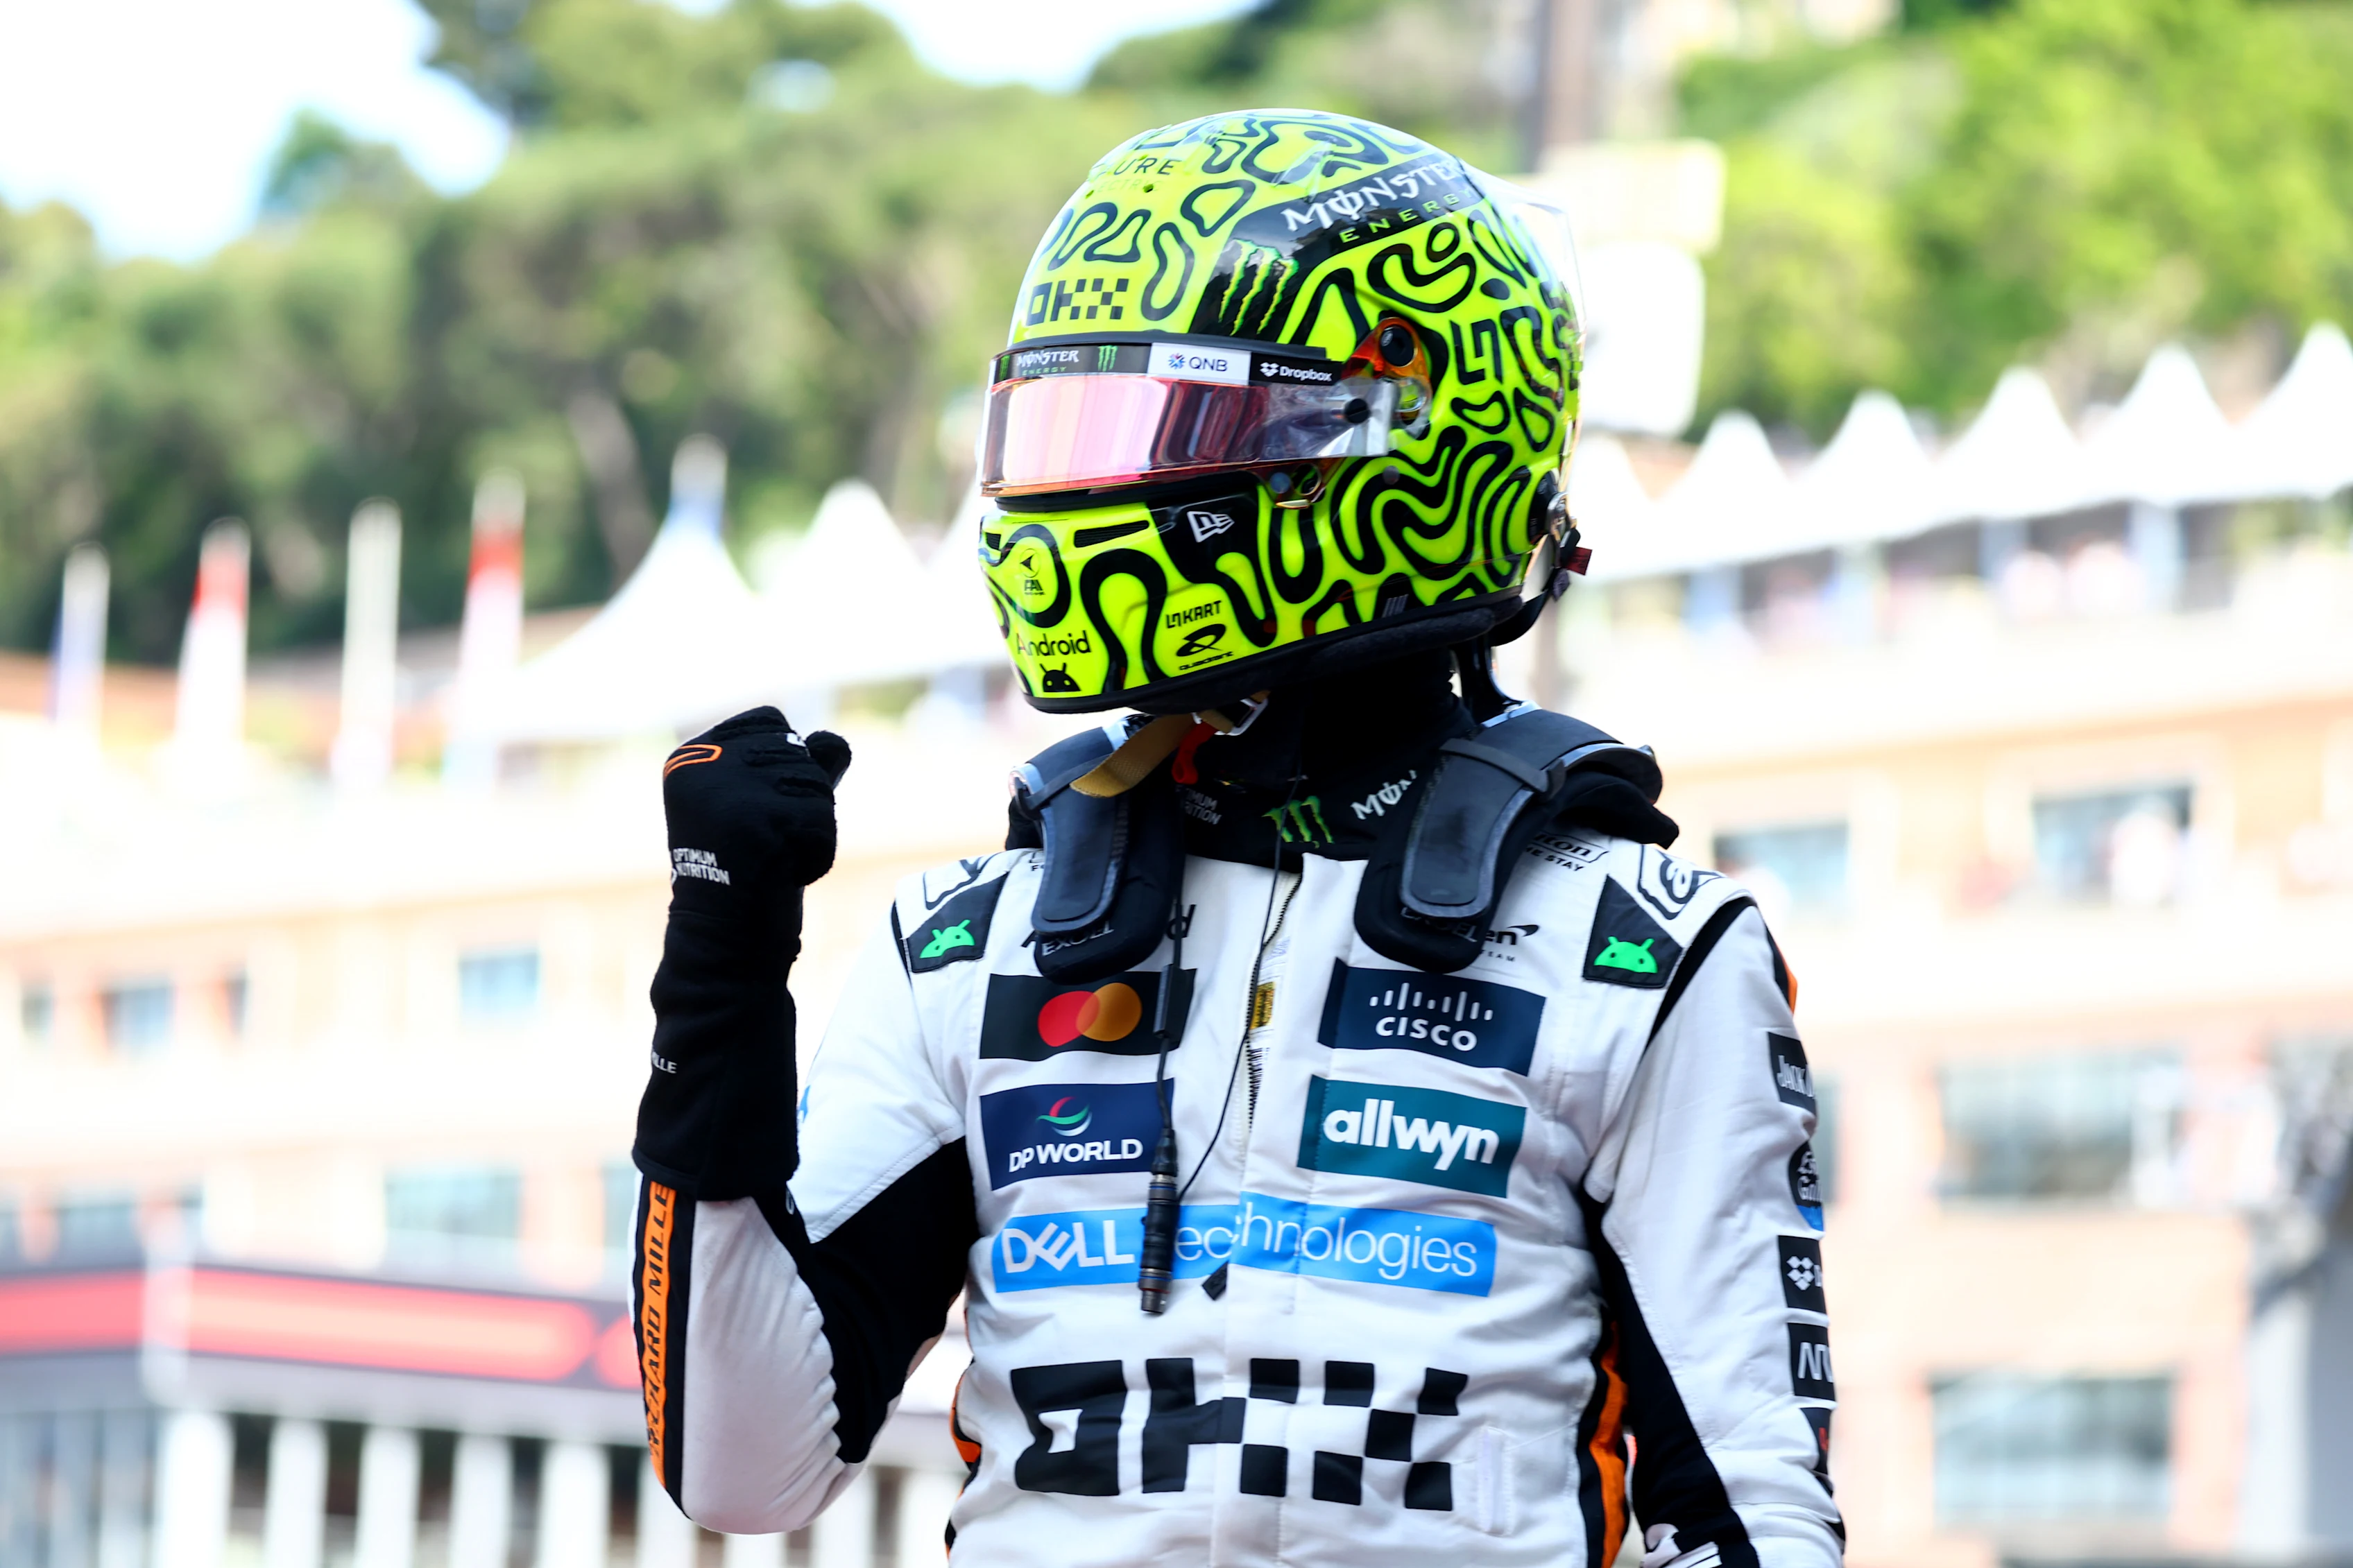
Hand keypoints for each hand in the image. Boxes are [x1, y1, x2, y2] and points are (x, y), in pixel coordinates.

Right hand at [637, 707, 849, 1200]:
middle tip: (762, 849)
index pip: (773, 723)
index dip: (786, 771)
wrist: (723, 953)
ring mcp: (727, 792)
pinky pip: (824, 823)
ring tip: (769, 863)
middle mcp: (699, 766)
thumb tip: (835, 740)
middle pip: (801, 753)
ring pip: (817, 787)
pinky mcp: (759, 821)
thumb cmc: (744, 883)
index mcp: (687, 758)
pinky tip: (780, 877)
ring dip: (811, 831)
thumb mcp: (769, 812)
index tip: (755, 820)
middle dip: (802, 804)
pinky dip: (817, 855)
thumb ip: (800, 769)